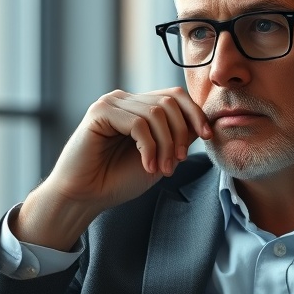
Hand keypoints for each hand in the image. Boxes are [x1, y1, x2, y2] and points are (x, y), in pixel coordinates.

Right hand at [14, 87, 212, 249]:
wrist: (85, 196)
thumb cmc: (118, 180)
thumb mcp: (160, 158)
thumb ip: (178, 139)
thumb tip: (203, 122)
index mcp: (139, 107)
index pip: (175, 96)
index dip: (195, 113)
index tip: (208, 136)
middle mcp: (126, 100)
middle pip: (169, 101)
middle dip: (180, 134)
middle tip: (177, 163)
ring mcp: (112, 103)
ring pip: (156, 113)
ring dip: (165, 145)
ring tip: (161, 169)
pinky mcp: (100, 112)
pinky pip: (137, 123)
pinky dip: (149, 147)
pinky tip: (146, 165)